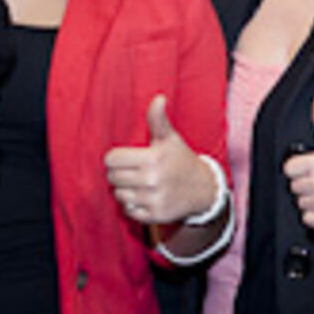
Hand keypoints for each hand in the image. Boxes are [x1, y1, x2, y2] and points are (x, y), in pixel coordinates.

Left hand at [105, 95, 219, 225]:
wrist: (202, 189)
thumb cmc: (181, 159)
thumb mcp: (170, 138)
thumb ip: (158, 119)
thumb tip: (159, 98)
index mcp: (152, 158)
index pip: (111, 159)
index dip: (116, 158)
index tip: (128, 158)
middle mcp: (152, 180)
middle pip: (112, 177)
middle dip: (120, 173)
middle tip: (135, 171)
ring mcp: (153, 199)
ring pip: (119, 194)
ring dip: (125, 189)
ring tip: (141, 184)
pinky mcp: (154, 215)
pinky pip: (128, 210)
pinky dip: (133, 205)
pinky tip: (145, 197)